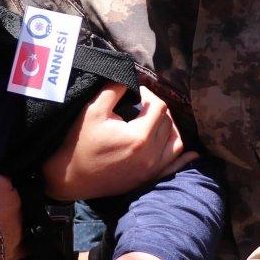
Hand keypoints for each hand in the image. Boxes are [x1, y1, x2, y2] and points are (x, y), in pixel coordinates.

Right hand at [42, 83, 194, 200]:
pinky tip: (191, 154)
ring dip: (170, 128)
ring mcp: (150, 170)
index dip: (149, 95)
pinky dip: (183, 159)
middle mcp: (151, 156)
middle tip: (143, 103)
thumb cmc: (78, 143)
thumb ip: (114, 90)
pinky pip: (173, 167)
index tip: (136, 92)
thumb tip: (130, 80)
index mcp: (139, 138)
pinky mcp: (146, 179)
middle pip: (168, 124)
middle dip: (158, 109)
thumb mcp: (92, 110)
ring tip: (156, 120)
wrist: (68, 177)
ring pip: (175, 144)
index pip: (158, 108)